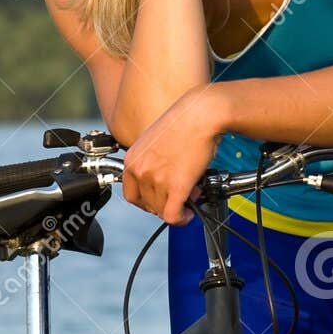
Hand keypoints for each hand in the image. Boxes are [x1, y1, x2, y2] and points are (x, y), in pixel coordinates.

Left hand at [122, 87, 223, 225]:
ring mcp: (157, 179)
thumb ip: (152, 164)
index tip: (159, 200)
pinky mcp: (176, 186)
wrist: (201, 114)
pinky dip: (181, 219)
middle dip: (165, 204)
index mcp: (132, 159)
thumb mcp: (155, 143)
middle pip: (147, 205)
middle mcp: (140, 170)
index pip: (131, 195)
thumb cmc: (185, 122)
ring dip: (177, 209)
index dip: (147, 202)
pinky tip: (188, 214)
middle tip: (181, 195)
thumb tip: (163, 182)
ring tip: (190, 195)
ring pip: (161, 211)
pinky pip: (172, 215)